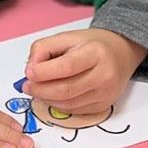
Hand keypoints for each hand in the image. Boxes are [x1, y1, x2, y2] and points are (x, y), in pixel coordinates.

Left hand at [23, 29, 147, 114]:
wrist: (121, 53)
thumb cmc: (92, 44)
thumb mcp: (67, 36)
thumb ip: (44, 48)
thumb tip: (31, 69)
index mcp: (96, 53)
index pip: (67, 66)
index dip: (44, 72)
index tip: (28, 72)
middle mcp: (105, 75)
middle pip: (66, 90)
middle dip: (41, 90)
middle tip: (27, 86)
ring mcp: (106, 94)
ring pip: (68, 104)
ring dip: (47, 99)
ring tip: (37, 90)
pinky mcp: (104, 106)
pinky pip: (74, 111)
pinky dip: (58, 105)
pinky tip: (52, 96)